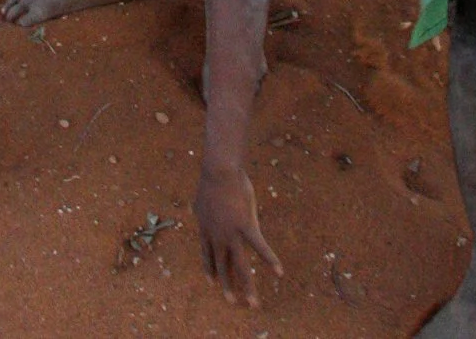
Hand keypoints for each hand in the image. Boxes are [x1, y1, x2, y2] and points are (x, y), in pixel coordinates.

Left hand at [195, 166, 281, 306]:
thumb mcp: (201, 199)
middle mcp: (217, 237)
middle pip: (223, 266)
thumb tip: (197, 210)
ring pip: (241, 266)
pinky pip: (260, 247)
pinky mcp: (246, 226)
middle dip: (227, 286)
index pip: (207, 255)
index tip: (212, 282)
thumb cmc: (212, 181)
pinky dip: (270, 259)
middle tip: (231, 302)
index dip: (210, 269)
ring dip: (247, 286)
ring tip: (253, 303)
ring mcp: (232, 234)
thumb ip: (201, 209)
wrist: (218, 171)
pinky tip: (279, 272)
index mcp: (206, 229)